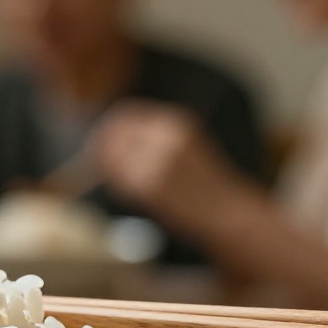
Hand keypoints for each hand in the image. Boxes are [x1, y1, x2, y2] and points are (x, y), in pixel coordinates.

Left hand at [90, 103, 245, 232]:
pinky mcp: (150, 184)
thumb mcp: (184, 147)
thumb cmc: (204, 185)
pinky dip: (121, 188)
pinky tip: (138, 196)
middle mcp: (166, 135)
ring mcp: (157, 159)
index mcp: (175, 122)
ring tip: (134, 186)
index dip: (109, 130)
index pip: (126, 115)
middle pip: (114, 134)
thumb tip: (108, 140)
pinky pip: (120, 181)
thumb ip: (151, 140)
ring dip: (114, 172)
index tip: (100, 142)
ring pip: (113, 158)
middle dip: (102, 149)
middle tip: (100, 165)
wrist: (228, 212)